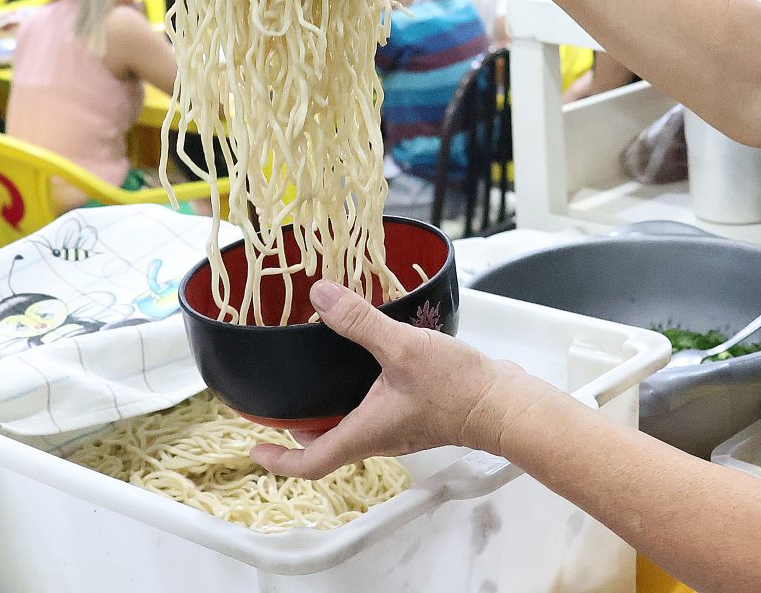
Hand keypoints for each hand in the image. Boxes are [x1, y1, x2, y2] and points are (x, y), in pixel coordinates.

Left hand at [249, 280, 559, 478]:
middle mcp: (378, 437)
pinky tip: (366, 362)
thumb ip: (359, 322)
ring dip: (329, 411)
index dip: (277, 460)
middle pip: (327, 445)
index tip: (255, 446)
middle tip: (279, 406)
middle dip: (299, 430)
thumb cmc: (457, 389)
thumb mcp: (402, 349)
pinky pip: (376, 411)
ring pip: (352, 427)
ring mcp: (399, 427)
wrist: (504, 403)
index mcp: (364, 433)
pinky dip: (359, 395)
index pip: (309, 464)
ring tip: (314, 379)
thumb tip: (320, 296)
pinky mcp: (417, 414)